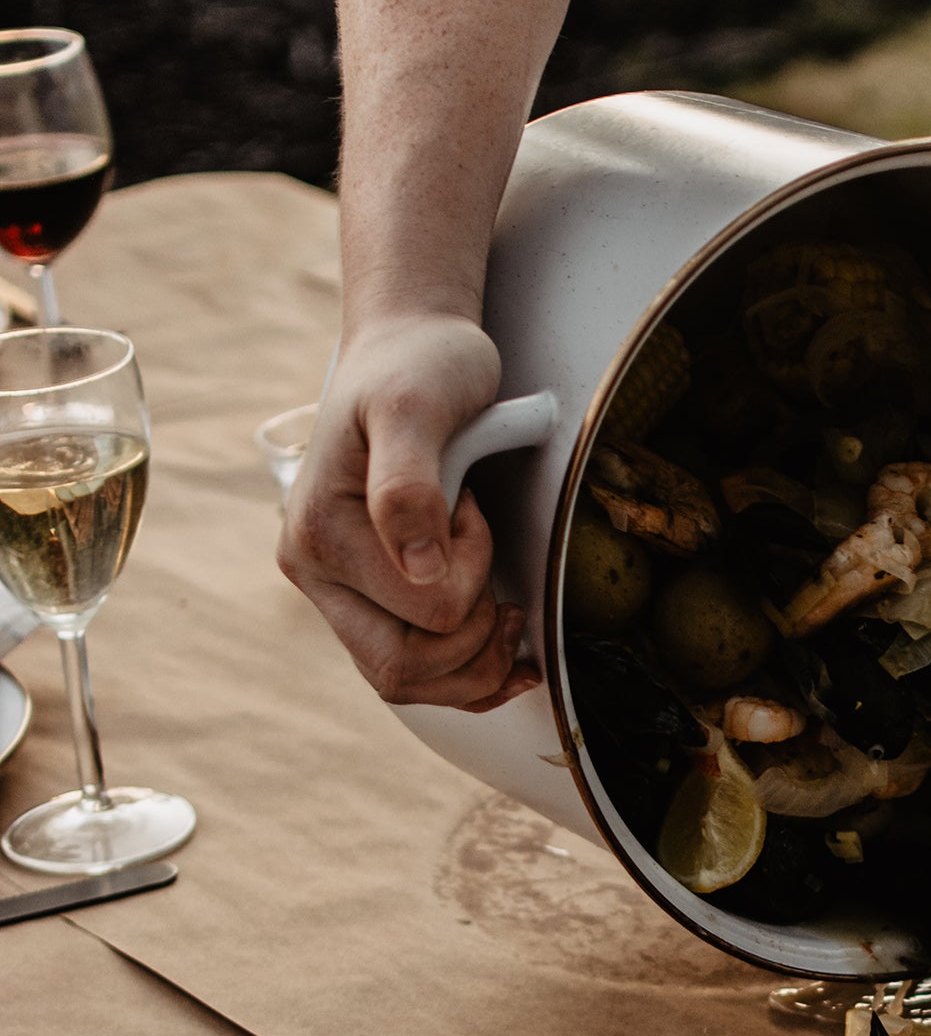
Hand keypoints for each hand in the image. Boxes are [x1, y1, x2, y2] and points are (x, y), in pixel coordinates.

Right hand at [277, 313, 539, 711]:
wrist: (412, 351)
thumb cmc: (418, 369)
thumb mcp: (416, 408)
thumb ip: (409, 486)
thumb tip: (418, 565)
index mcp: (319, 534)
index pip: (426, 610)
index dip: (474, 572)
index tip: (471, 507)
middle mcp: (315, 571)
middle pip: (402, 670)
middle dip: (474, 641)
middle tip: (502, 584)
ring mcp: (337, 590)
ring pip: (406, 683)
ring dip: (474, 667)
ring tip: (508, 613)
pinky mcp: (367, 598)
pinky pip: (415, 674)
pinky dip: (468, 678)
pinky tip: (510, 658)